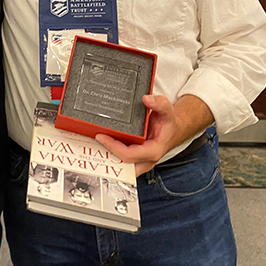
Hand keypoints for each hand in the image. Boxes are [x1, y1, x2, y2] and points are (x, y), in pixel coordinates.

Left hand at [95, 94, 212, 176]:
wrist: (174, 129)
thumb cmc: (169, 123)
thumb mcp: (167, 111)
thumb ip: (160, 103)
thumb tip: (147, 99)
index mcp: (153, 151)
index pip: (129, 155)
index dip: (113, 147)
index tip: (101, 136)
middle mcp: (146, 160)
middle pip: (123, 166)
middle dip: (107, 157)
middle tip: (92, 142)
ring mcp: (141, 161)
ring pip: (121, 167)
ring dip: (107, 158)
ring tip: (92, 145)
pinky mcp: (136, 159)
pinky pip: (122, 161)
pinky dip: (111, 155)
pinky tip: (100, 145)